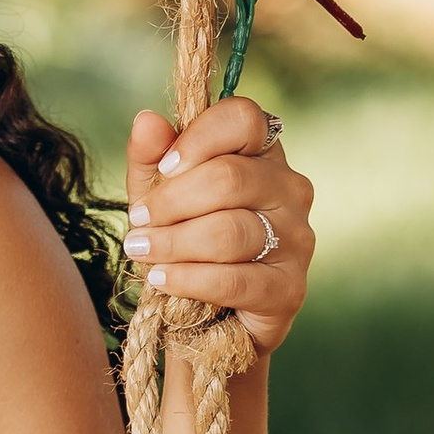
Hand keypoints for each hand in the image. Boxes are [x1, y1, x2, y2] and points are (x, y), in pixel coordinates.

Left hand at [124, 94, 313, 358]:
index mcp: (262, 152)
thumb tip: (147, 120)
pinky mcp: (290, 289)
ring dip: (173, 241)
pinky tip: (161, 278)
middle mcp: (290, 189)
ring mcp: (297, 239)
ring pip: (230, 230)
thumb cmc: (184, 236)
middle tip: (136, 222)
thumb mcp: (157, 191)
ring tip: (140, 250)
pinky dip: (189, 278)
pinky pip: (235, 279)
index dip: (198, 139)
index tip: (164, 168)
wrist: (204, 314)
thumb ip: (151, 155)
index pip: (244, 119)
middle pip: (230, 178)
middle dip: (171, 201)